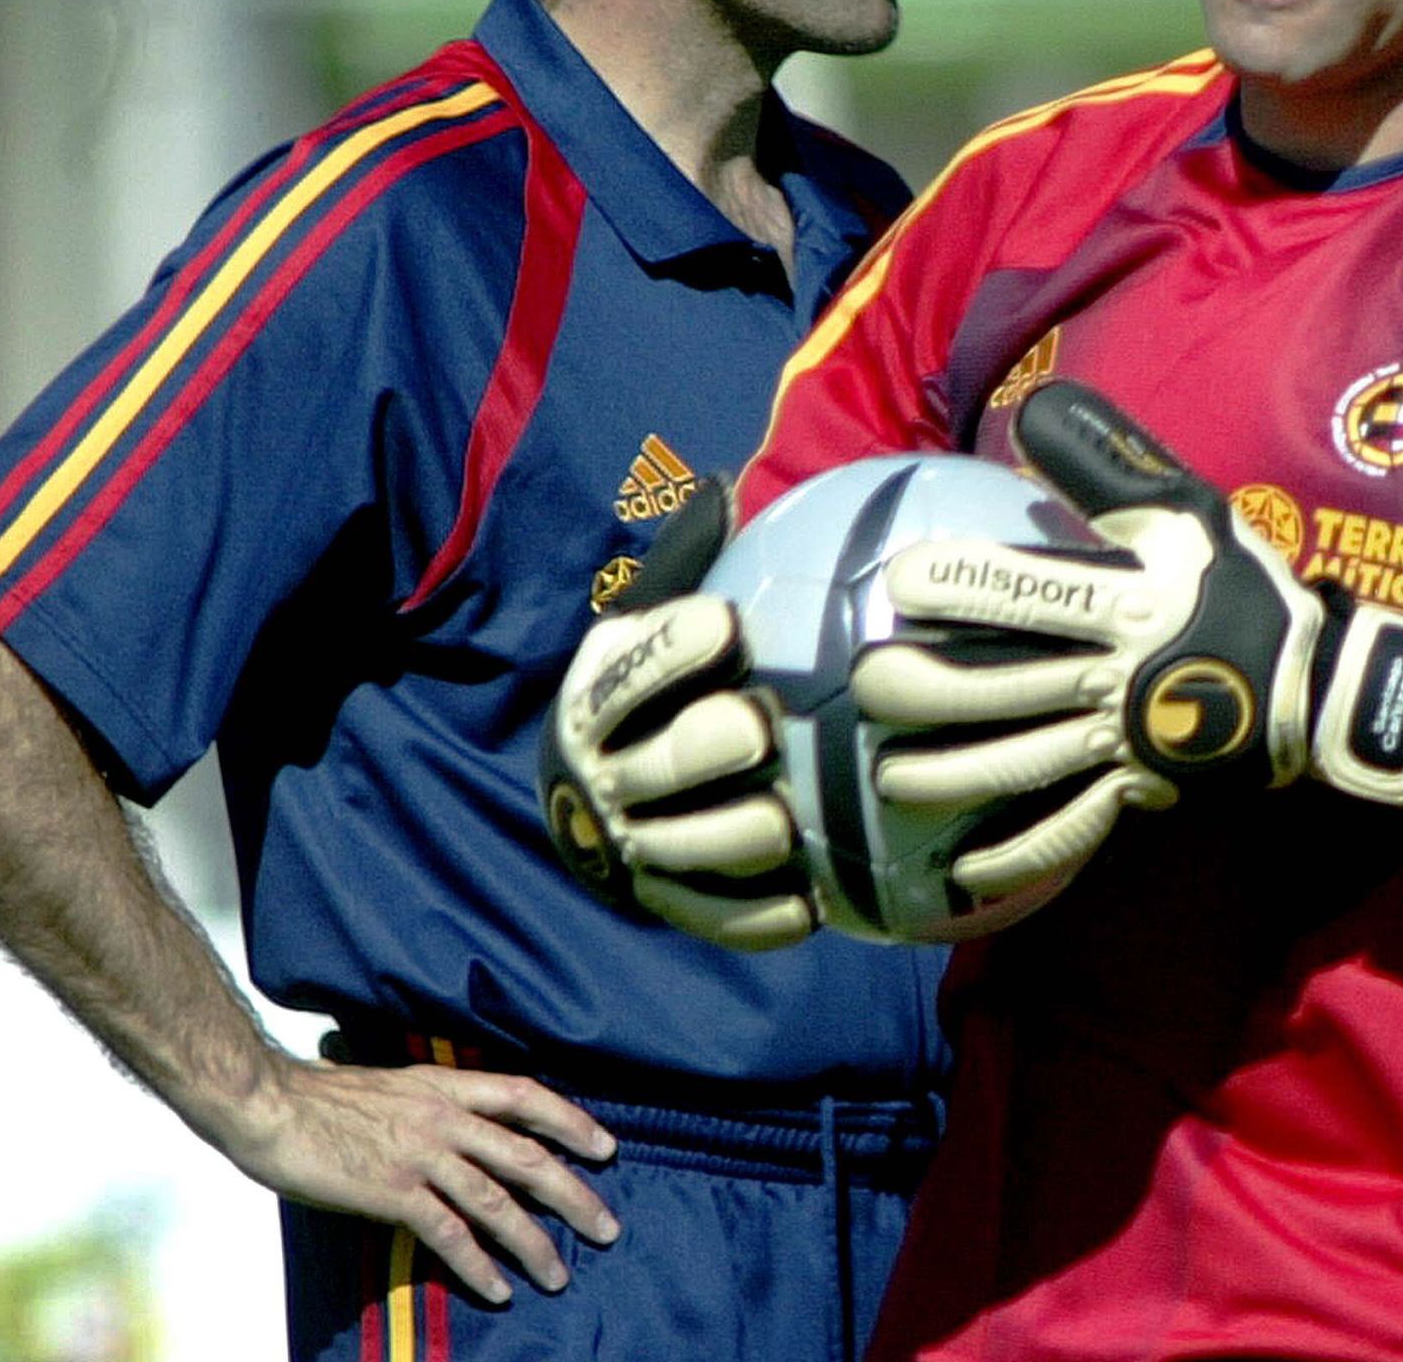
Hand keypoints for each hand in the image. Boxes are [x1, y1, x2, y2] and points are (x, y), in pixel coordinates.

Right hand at [224, 1051, 619, 1301]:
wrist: (270, 1102)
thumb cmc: (322, 1097)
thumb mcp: (393, 1087)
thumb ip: (431, 1107)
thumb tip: (461, 1130)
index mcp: (445, 1084)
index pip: (525, 1096)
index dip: (570, 1120)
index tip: (605, 1146)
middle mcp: (443, 1115)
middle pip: (526, 1154)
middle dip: (572, 1193)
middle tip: (607, 1227)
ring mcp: (420, 1153)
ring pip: (495, 1201)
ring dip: (532, 1242)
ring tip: (560, 1275)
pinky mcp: (392, 1191)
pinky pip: (448, 1233)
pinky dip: (477, 1264)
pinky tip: (498, 1290)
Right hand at [539, 480, 815, 948]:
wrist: (593, 792)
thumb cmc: (650, 684)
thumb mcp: (651, 621)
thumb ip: (690, 566)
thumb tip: (726, 485)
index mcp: (599, 692)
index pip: (630, 669)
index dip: (673, 649)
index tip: (727, 625)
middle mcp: (604, 770)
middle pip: (651, 762)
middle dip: (699, 746)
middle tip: (756, 729)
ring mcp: (630, 840)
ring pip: (679, 843)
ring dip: (730, 835)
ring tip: (784, 822)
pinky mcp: (660, 899)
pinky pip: (706, 915)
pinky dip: (751, 917)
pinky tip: (808, 908)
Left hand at [854, 381, 1402, 899]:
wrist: (1319, 686)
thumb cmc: (1239, 584)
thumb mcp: (1182, 508)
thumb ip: (1103, 463)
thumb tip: (1031, 407)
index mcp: (1123, 603)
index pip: (1033, 591)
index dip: (966, 584)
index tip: (898, 579)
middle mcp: (1113, 675)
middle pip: (1010, 686)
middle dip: (933, 690)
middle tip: (864, 687)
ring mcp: (1122, 741)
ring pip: (1024, 764)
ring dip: (952, 776)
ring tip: (885, 778)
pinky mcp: (1134, 790)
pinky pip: (1069, 830)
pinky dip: (1016, 855)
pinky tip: (960, 874)